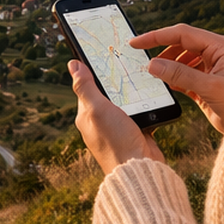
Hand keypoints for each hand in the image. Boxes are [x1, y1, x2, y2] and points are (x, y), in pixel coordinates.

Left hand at [69, 60, 164, 174]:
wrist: (140, 169)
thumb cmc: (115, 141)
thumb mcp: (97, 109)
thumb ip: (86, 87)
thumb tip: (73, 64)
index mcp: (86, 115)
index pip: (87, 86)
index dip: (94, 71)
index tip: (104, 53)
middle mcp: (100, 121)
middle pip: (108, 92)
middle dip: (117, 80)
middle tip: (127, 62)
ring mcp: (118, 127)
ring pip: (126, 101)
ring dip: (133, 92)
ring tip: (141, 76)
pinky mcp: (135, 131)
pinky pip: (140, 111)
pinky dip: (145, 104)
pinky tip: (151, 94)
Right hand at [131, 24, 223, 133]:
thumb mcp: (209, 88)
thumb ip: (179, 74)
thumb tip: (153, 64)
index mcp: (223, 46)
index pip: (184, 34)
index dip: (158, 36)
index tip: (137, 42)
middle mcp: (219, 52)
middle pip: (183, 44)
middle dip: (163, 51)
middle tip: (142, 60)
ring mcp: (216, 66)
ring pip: (185, 59)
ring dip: (169, 65)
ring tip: (155, 75)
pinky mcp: (211, 81)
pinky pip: (189, 72)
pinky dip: (176, 77)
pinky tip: (166, 83)